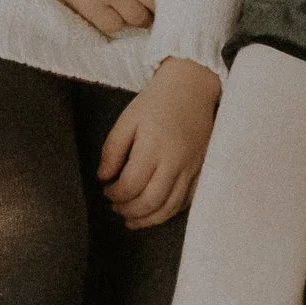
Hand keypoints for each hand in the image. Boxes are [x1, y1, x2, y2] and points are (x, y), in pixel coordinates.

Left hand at [98, 59, 221, 227]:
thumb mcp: (127, 119)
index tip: (105, 189)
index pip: (130, 185)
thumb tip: (103, 177)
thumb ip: (112, 149)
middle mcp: (175, 162)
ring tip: (132, 219)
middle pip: (150, 202)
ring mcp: (192, 168)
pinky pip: (187, 200)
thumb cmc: (157, 100)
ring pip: (170, 207)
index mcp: (153, 148)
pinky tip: (157, 210)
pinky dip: (170, 211)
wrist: (192, 85)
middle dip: (128, 210)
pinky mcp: (202, 168)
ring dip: (148, 219)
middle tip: (115, 207)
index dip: (114, 194)